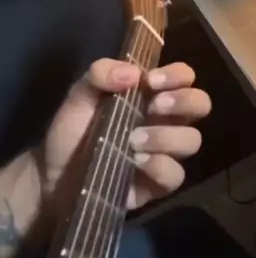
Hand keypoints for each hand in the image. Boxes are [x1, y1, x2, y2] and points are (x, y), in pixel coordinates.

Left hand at [41, 59, 211, 209]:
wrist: (52, 175)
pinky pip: (176, 175)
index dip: (177, 75)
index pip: (184, 76)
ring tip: (134, 140)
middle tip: (154, 106)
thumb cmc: (72, 130)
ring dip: (166, 136)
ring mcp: (165, 153)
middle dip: (184, 101)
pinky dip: (159, 166)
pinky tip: (136, 162)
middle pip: (201, 104)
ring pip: (192, 140)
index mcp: (152, 95)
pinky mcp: (158, 184)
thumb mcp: (80, 95)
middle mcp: (166, 121)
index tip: (152, 81)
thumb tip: (134, 74)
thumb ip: (101, 73)